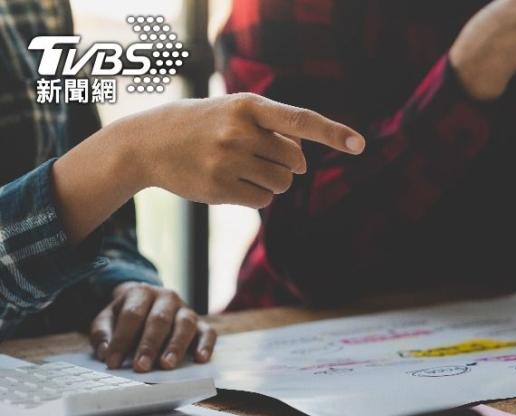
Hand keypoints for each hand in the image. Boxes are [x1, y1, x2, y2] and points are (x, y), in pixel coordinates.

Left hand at [89, 283, 216, 372]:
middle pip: (159, 320)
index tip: (113, 362)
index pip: (132, 315)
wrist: (148, 303)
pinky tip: (199, 359)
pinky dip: (206, 345)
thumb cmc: (127, 316)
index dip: (122, 339)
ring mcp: (186, 309)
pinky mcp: (201, 323)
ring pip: (185, 324)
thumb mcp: (107, 320)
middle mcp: (167, 297)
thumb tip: (106, 351)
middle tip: (141, 366)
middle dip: (149, 345)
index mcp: (141, 292)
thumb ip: (102, 334)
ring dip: (176, 345)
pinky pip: (208, 332)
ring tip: (167, 364)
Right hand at [115, 93, 364, 208]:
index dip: (333, 133)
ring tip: (241, 168)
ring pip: (282, 184)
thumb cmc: (202, 124)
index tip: (359, 145)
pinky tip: (232, 183)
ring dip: (272, 182)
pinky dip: (257, 196)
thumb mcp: (235, 111)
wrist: (147, 142)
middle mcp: (240, 131)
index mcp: (249, 106)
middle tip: (256, 156)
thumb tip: (305, 157)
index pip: (300, 120)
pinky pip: (263, 201)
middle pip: (295, 162)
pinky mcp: (219, 187)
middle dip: (287, 164)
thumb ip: (273, 127)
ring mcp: (228, 160)